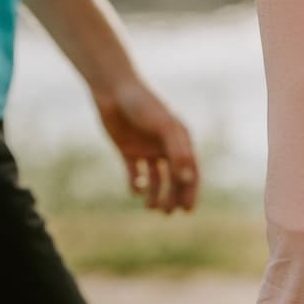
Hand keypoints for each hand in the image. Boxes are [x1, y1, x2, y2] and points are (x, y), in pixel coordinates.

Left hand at [94, 79, 200, 213]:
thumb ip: (178, 152)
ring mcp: (146, 149)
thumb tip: (188, 179)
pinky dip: (136, 184)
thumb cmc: (142, 105)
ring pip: (155, 179)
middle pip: (173, 178)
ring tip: (151, 208)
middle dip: (172, 197)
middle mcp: (165, 146)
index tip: (187, 210)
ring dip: (155, 194)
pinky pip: (134, 173)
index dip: (190, 191)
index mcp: (179, 139)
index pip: (190, 170)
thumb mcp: (164, 127)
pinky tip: (136, 189)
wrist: (113, 90)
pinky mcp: (128, 150)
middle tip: (167, 212)